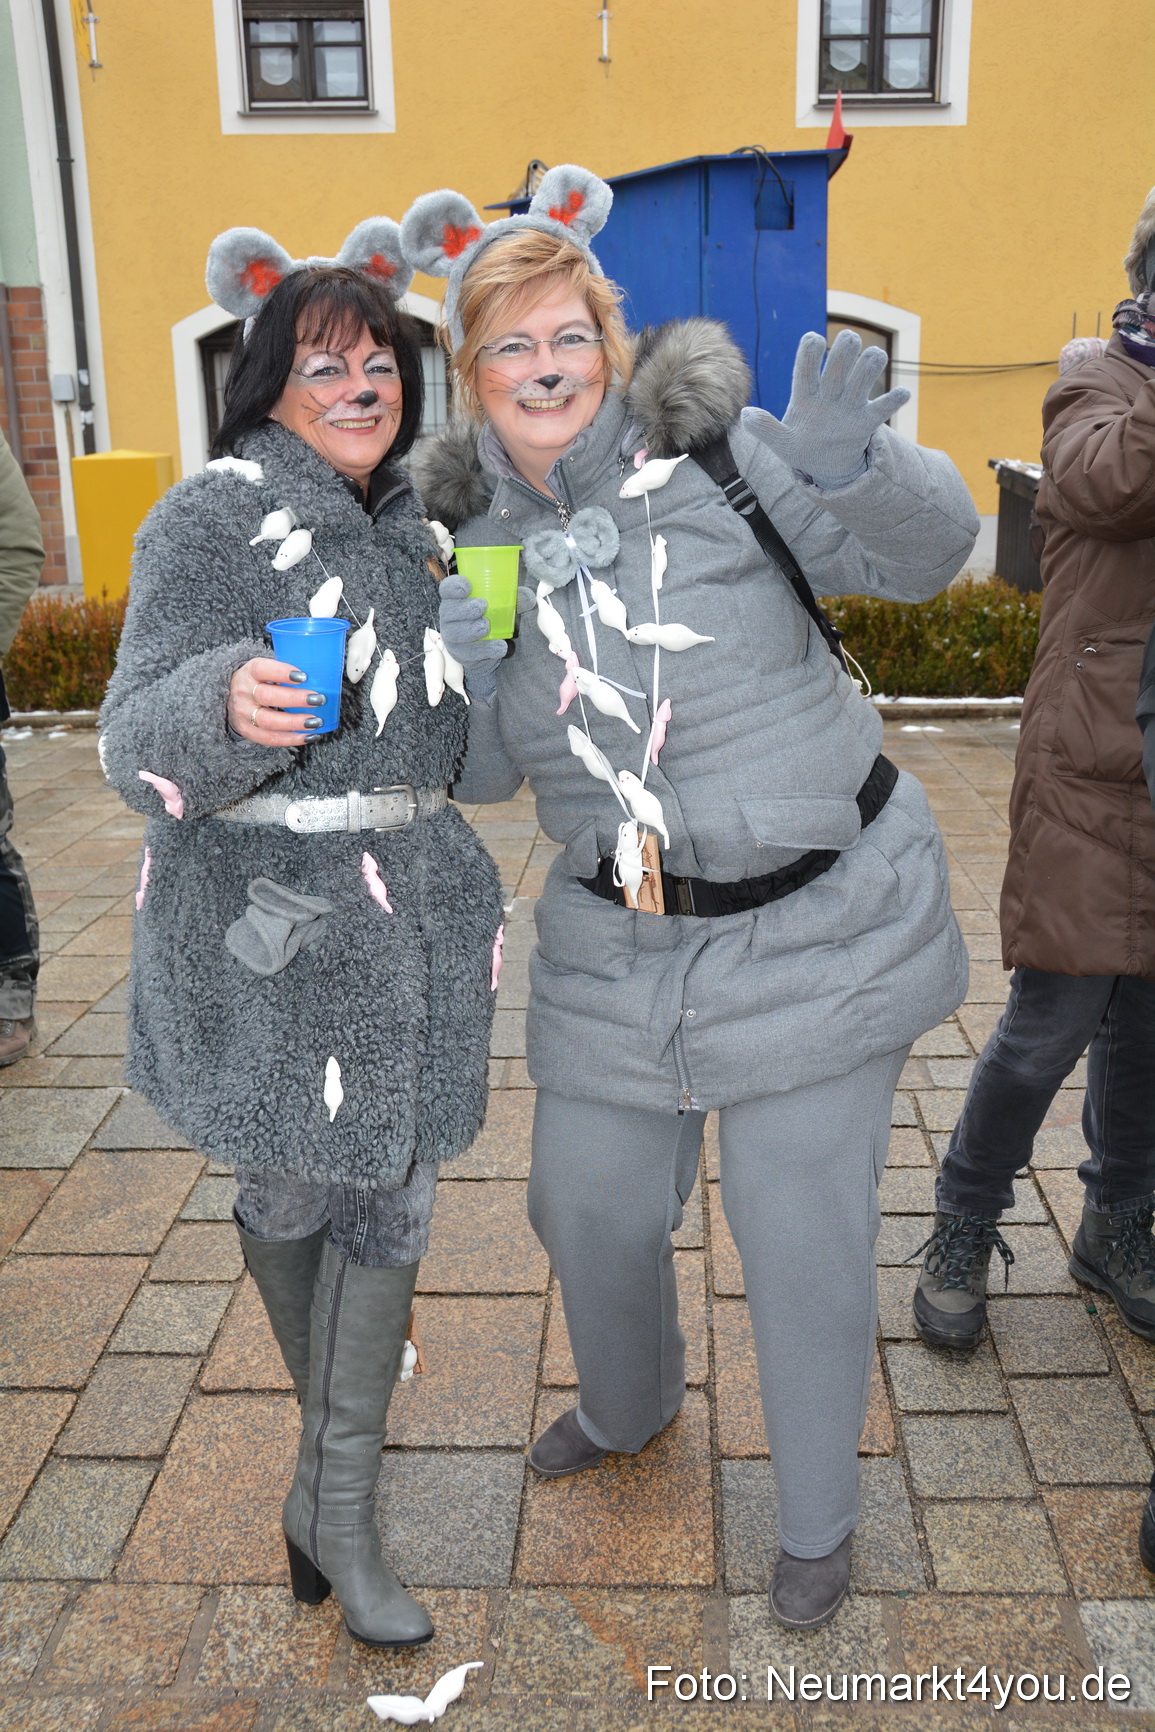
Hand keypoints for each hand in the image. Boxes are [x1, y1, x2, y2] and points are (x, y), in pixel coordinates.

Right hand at [227, 657, 324, 745]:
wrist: (229, 697)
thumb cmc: (257, 682)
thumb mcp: (264, 670)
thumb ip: (285, 673)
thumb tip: (321, 677)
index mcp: (249, 672)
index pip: (263, 669)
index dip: (282, 672)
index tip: (304, 676)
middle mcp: (243, 693)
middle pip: (268, 696)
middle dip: (295, 699)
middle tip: (317, 699)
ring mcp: (244, 714)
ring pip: (269, 721)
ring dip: (295, 722)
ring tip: (315, 721)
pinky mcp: (248, 731)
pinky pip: (270, 739)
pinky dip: (292, 739)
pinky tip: (309, 736)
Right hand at [439, 576, 507, 701]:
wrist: (489, 649)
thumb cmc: (492, 617)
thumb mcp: (503, 605)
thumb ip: (515, 598)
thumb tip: (528, 596)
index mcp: (456, 599)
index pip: (447, 589)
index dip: (453, 586)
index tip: (467, 586)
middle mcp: (449, 617)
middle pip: (448, 610)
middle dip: (464, 608)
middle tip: (482, 606)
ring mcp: (453, 637)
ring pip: (455, 633)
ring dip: (470, 629)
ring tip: (486, 627)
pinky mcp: (461, 655)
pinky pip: (470, 653)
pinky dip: (486, 650)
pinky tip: (500, 647)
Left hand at [754, 330, 910, 488]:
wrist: (823, 463)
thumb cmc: (800, 445)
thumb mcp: (781, 443)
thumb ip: (765, 429)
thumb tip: (745, 415)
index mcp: (806, 394)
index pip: (807, 366)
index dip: (811, 350)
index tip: (814, 340)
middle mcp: (830, 392)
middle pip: (842, 358)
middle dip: (846, 347)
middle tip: (847, 345)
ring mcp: (851, 403)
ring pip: (866, 371)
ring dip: (871, 363)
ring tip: (871, 364)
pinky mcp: (868, 420)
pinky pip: (885, 406)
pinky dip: (896, 398)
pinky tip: (900, 395)